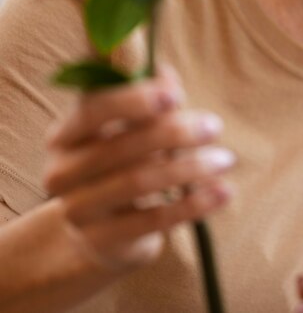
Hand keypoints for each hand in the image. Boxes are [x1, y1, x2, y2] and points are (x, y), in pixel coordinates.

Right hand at [43, 62, 236, 273]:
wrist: (107, 230)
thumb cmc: (127, 160)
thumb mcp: (135, 127)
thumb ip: (151, 99)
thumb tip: (166, 76)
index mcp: (68, 133)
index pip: (94, 109)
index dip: (134, 100)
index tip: (175, 95)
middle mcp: (64, 171)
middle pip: (122, 147)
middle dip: (175, 133)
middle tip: (214, 126)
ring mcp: (78, 209)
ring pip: (140, 182)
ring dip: (191, 168)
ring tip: (225, 159)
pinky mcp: (101, 241)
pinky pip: (154, 220)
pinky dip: (194, 204)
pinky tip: (223, 192)